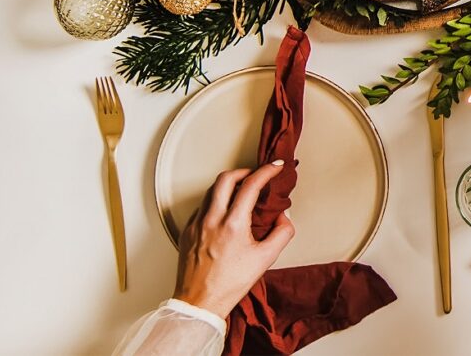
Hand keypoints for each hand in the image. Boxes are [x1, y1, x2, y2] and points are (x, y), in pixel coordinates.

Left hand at [172, 161, 295, 317]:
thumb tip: (283, 218)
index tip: (275, 167)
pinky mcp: (186, 233)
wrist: (200, 302)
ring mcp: (196, 225)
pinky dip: (214, 203)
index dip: (266, 171)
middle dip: (243, 171)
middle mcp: (211, 220)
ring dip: (227, 186)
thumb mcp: (266, 259)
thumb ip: (282, 233)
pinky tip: (223, 213)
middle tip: (254, 175)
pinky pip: (201, 208)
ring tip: (239, 193)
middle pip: (225, 179)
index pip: (250, 185)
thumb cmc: (229, 284)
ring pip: (210, 192)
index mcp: (232, 224)